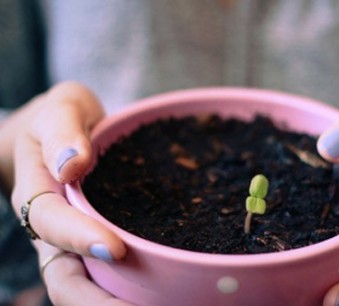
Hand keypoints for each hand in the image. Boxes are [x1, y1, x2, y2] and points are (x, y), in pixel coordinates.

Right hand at [8, 82, 129, 304]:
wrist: (62, 136)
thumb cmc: (62, 121)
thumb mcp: (61, 108)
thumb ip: (62, 130)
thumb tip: (72, 163)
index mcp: (38, 195)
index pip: (53, 224)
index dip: (79, 239)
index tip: (114, 250)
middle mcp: (54, 230)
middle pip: (64, 280)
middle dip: (96, 302)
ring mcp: (75, 243)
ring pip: (87, 288)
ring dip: (117, 305)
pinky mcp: (99, 245)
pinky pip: (110, 277)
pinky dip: (132, 292)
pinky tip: (167, 295)